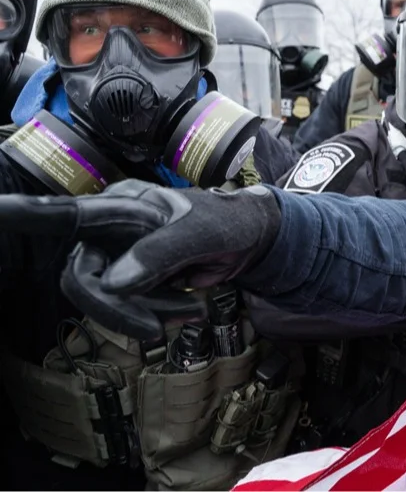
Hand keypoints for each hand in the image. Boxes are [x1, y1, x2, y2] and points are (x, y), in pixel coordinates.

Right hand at [0, 180, 281, 340]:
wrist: (254, 240)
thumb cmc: (229, 221)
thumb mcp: (200, 232)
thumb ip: (158, 252)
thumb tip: (114, 282)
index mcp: (118, 204)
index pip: (63, 216)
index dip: (25, 219)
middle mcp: (110, 228)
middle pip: (84, 279)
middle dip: (118, 307)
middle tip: (154, 327)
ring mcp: (121, 254)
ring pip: (107, 298)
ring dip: (146, 312)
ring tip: (188, 310)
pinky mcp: (135, 277)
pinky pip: (129, 305)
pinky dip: (157, 313)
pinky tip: (187, 308)